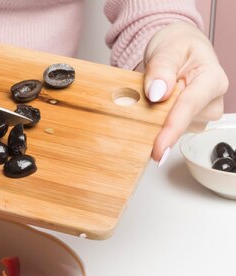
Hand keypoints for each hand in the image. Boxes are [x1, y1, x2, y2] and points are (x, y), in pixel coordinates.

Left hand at [142, 22, 228, 165]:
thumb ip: (160, 70)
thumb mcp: (166, 49)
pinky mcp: (189, 123)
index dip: (172, 129)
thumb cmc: (176, 47)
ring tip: (152, 95)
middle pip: (180, 122)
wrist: (177, 50)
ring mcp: (201, 115)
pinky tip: (154, 108)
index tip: (159, 148)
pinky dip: (155, 121)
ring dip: (155, 118)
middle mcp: (211, 100)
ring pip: (172, 128)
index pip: (189, 107)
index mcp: (212, 79)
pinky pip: (168, 130)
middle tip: (142, 98)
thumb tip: (158, 93)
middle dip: (156, 119)